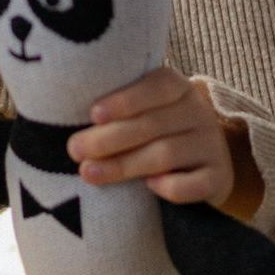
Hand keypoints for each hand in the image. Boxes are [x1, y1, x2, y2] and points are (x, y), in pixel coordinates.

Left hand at [68, 66, 261, 213]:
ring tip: (89, 173)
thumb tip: (56, 115)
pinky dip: (171, 187)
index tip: (93, 114)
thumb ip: (113, 111)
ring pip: (167, 155)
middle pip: (154, 124)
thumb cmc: (155, 135)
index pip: (158, 86)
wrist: (204, 167)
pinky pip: (194, 184)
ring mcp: (211, 146)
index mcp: (178, 89)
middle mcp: (199, 113)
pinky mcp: (218, 178)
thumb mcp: (142, 114)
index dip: (126, 99)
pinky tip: (149, 188)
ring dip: (124, 165)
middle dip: (110, 138)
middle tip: (75, 150)